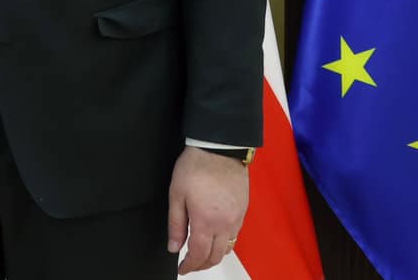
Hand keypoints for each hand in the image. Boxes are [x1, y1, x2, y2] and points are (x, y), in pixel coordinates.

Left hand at [168, 147, 248, 273]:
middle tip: (190, 264)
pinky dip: (224, 242)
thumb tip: (174, 246)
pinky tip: (214, 237)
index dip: (189, 265)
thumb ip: (176, 224)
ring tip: (202, 253)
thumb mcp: (176, 194)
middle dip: (202, 265)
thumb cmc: (196, 167)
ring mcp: (236, 218)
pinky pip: (235, 235)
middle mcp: (225, 224)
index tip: (182, 268)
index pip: (199, 254)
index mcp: (206, 221)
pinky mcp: (243, 211)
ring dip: (214, 255)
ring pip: (227, 248)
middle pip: (215, 256)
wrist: (220, 149)